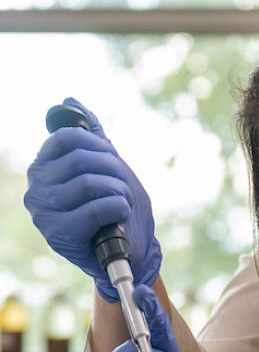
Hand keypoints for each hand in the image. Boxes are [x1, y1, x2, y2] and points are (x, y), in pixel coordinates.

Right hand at [25, 97, 161, 301]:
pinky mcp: (58, 234)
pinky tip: (120, 216)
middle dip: (114, 170)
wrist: (130, 251)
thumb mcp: (108, 167)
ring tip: (122, 204)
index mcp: (44, 168)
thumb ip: (90, 136)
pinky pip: (96, 208)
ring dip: (118, 191)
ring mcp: (44, 212)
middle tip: (123, 187)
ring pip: (89, 182)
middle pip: (81, 159)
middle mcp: (36, 188)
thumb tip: (70, 100)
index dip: (98, 145)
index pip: (66, 137)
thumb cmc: (117, 209)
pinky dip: (118, 208)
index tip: (113, 159)